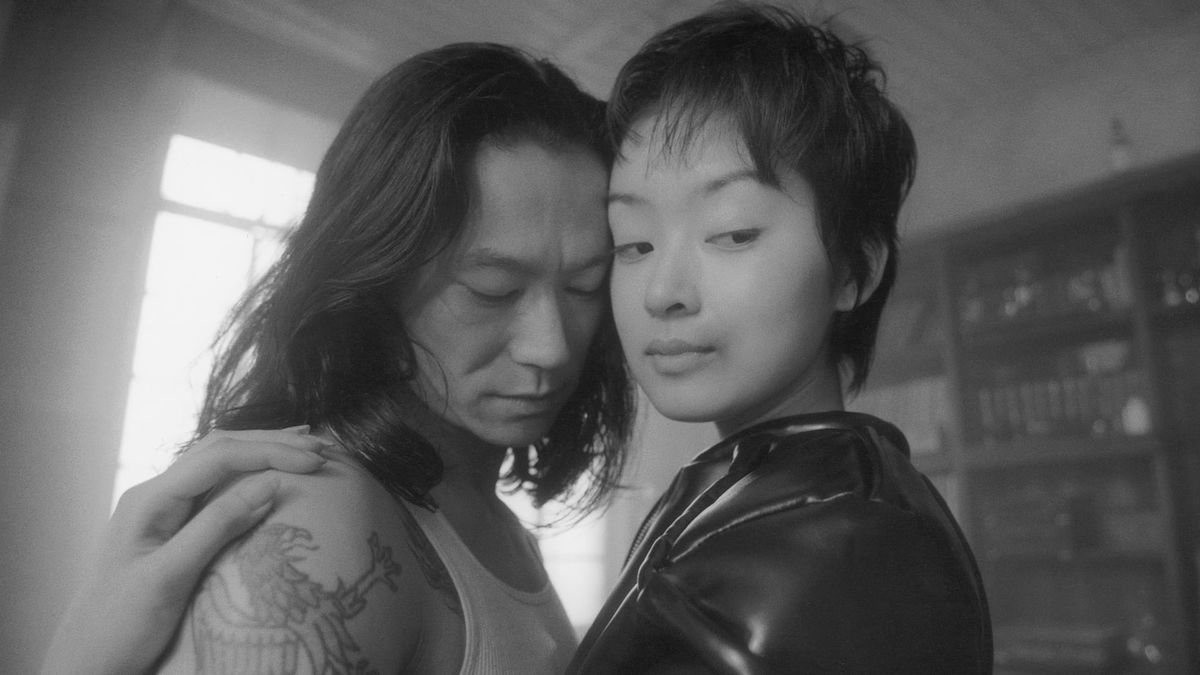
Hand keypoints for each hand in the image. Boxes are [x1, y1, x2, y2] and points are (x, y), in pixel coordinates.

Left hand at [40, 427, 329, 674]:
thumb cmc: (120, 624)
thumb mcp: (171, 577)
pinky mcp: (171, 527)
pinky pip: (215, 486)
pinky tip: (269, 472)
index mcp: (150, 498)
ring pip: (218, 463)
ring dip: (262, 451)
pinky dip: (249, 472)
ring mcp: (162, 509)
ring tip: (305, 447)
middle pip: (220, 450)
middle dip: (272, 443)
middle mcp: (155, 494)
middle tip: (322, 448)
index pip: (219, 458)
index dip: (270, 453)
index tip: (314, 462)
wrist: (86, 662)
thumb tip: (271, 484)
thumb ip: (217, 526)